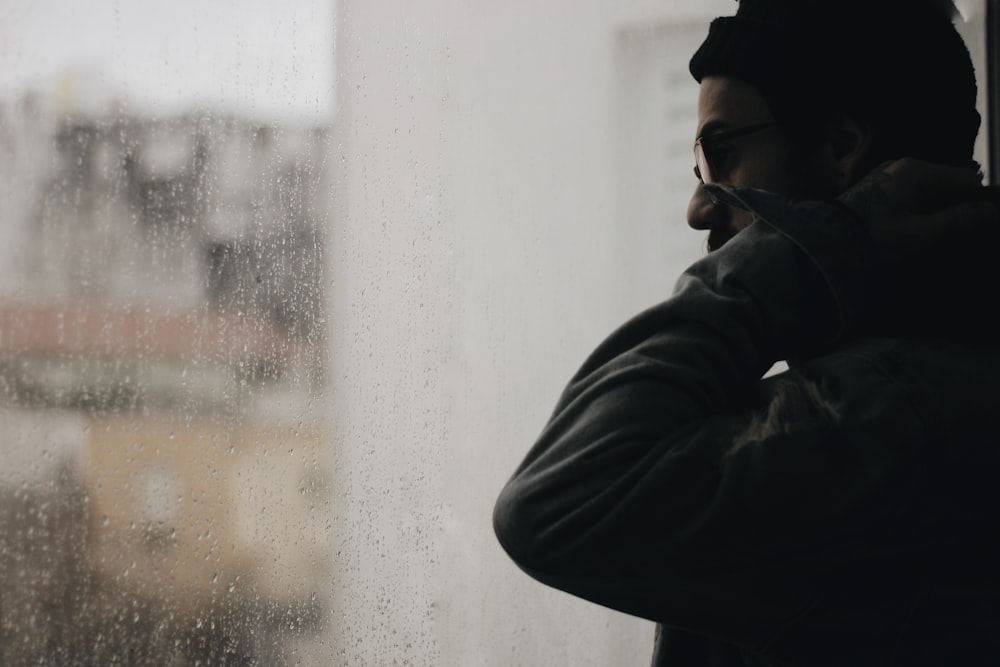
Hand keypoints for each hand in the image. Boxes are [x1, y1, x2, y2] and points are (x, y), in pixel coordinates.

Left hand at [836, 157, 996, 259]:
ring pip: (929, 193)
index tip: (974, 231)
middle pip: (948, 186)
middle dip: (955, 210)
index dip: (977, 205)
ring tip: (931, 240)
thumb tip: (990, 212)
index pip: (967, 181)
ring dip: (935, 214)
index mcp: (917, 171)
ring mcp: (887, 177)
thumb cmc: (871, 240)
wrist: (821, 246)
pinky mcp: (875, 191)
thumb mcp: (919, 235)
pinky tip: (912, 234)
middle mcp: (903, 166)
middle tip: (951, 240)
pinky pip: (910, 198)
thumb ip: (958, 221)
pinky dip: (917, 213)